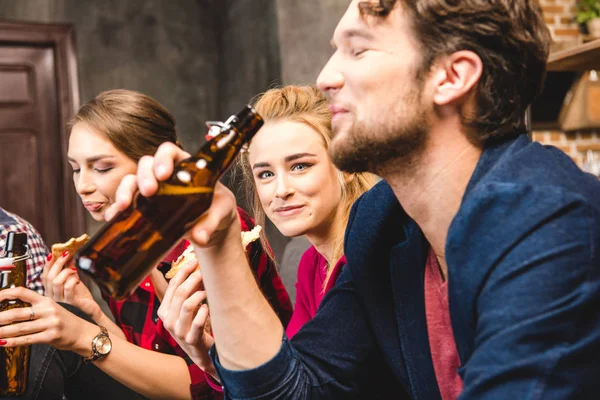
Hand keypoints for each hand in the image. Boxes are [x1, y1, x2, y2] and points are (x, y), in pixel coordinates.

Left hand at [0, 287, 95, 352]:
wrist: (82, 332)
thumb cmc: (64, 321)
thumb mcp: (52, 308)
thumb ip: (36, 306)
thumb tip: (12, 310)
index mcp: (46, 300)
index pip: (22, 292)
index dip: (6, 294)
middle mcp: (48, 310)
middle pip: (18, 313)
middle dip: (0, 318)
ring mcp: (50, 323)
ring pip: (20, 328)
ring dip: (3, 332)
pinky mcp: (51, 336)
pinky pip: (27, 339)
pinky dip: (13, 342)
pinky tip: (3, 342)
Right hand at [42, 253, 99, 319]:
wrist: (91, 310)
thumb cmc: (81, 296)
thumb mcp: (74, 279)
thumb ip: (69, 268)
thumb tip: (68, 254)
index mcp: (51, 291)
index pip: (44, 276)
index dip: (47, 264)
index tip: (52, 254)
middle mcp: (53, 297)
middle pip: (49, 277)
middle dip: (57, 263)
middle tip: (67, 254)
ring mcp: (61, 301)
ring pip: (56, 282)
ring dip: (66, 271)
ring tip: (74, 270)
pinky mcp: (71, 303)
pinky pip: (68, 287)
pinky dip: (73, 279)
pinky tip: (78, 280)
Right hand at [105, 141, 239, 249]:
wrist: (213, 226)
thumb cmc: (218, 208)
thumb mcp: (221, 212)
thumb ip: (211, 222)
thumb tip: (199, 237)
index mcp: (185, 166)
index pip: (169, 151)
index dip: (163, 158)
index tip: (164, 174)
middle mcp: (165, 174)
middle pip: (147, 164)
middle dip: (144, 176)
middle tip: (149, 192)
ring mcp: (153, 190)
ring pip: (132, 180)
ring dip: (125, 190)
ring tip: (124, 206)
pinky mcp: (144, 206)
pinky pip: (126, 202)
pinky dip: (117, 208)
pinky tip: (114, 217)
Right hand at [158, 258, 215, 375]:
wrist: (200, 353)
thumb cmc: (193, 326)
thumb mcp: (184, 309)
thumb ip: (185, 292)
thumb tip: (194, 266)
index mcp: (163, 311)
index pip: (172, 285)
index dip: (184, 271)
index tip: (195, 260)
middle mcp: (168, 321)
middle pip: (180, 293)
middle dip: (194, 279)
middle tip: (206, 272)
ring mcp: (178, 331)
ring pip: (187, 305)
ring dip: (200, 294)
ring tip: (208, 291)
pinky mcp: (191, 340)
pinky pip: (198, 322)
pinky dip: (204, 312)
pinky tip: (209, 308)